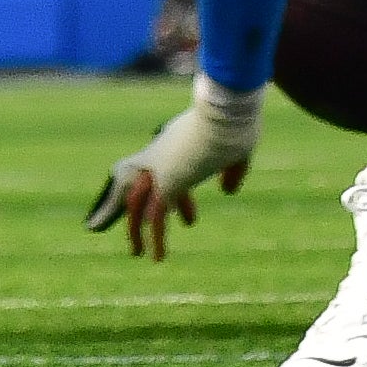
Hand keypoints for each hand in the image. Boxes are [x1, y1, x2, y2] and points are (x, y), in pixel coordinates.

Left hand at [83, 77, 264, 258]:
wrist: (226, 109)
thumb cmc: (236, 122)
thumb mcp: (236, 150)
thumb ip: (232, 170)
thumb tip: (227, 190)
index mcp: (174, 142)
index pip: (166, 173)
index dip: (179, 200)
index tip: (189, 220)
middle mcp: (160, 154)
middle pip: (134, 186)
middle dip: (130, 210)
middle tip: (132, 232)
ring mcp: (160, 167)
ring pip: (136, 205)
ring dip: (135, 231)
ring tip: (137, 253)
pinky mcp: (166, 182)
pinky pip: (154, 217)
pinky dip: (154, 238)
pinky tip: (158, 257)